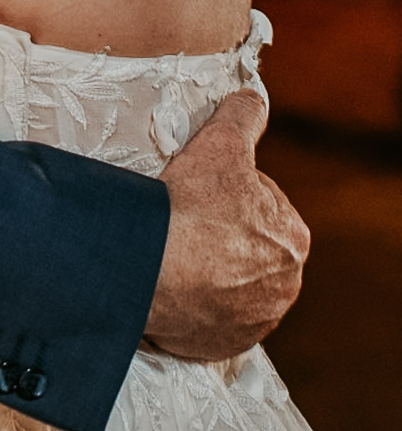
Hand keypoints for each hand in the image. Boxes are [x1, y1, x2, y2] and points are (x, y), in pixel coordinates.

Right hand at [145, 90, 308, 359]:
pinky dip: (194, 302)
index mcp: (293, 240)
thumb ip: (244, 115)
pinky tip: (173, 282)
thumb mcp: (220, 142)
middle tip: (185, 218)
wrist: (150, 268)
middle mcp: (284, 288)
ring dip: (208, 268)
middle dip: (220, 232)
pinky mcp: (222, 344)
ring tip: (175, 250)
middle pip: (246, 245)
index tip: (199, 191)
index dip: (226, 190)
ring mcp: (253, 321)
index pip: (260, 203)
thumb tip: (253, 98)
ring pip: (229, 282)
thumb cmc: (190, 205)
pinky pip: (209, 317)